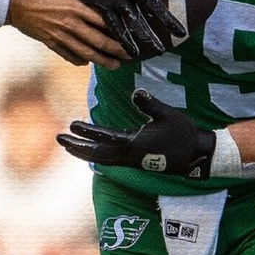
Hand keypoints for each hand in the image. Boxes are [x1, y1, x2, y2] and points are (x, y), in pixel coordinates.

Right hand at [7, 0, 129, 67]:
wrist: (8, 1)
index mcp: (74, 7)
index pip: (102, 20)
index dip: (118, 28)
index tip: (129, 33)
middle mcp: (69, 24)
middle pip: (98, 40)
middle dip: (116, 49)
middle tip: (129, 55)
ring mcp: (59, 35)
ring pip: (86, 52)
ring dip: (102, 60)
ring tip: (115, 65)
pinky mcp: (49, 42)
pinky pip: (68, 54)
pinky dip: (79, 60)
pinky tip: (87, 61)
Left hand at [57, 89, 217, 178]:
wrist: (196, 156)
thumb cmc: (183, 134)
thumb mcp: (168, 115)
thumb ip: (151, 104)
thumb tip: (137, 91)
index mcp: (134, 143)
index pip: (105, 137)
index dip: (87, 131)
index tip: (71, 125)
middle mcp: (129, 155)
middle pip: (96, 153)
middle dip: (76, 146)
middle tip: (58, 138)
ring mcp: (131, 161)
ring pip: (100, 159)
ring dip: (83, 152)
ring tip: (67, 145)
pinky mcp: (134, 162)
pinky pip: (109, 161)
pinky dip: (95, 156)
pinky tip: (89, 152)